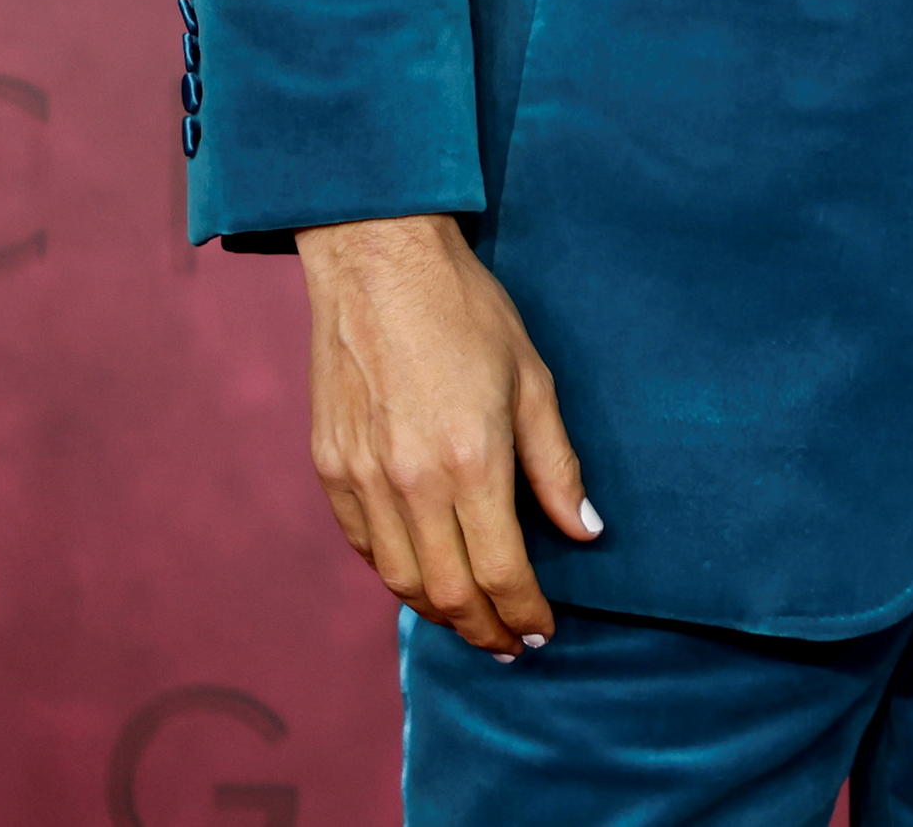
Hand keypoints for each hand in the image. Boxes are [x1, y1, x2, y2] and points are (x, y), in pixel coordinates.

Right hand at [293, 215, 593, 656]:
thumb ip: (557, 466)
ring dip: (438, 612)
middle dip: (483, 629)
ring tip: (473, 620)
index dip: (525, 612)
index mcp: (470, 462)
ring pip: (399, 578)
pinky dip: (397, 572)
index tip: (544, 631)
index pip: (500, 571)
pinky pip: (365, 544)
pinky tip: (424, 574)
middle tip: (512, 644)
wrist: (379, 268)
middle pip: (445, 592)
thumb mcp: (534, 383)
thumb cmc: (468, 314)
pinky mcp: (329, 468)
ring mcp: (361, 479)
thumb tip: (583, 531)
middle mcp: (409, 483)